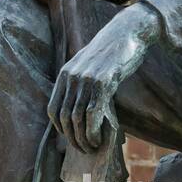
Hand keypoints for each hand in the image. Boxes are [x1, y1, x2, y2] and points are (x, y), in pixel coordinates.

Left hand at [48, 5, 158, 151]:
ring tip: (91, 147)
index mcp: (65, 73)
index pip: (53, 108)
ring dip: (83, 138)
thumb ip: (81, 84)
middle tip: (82, 149)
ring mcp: (87, 80)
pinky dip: (94, 131)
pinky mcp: (103, 82)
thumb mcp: (89, 66)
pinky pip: (93, 113)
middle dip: (72, 138)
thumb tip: (82, 109)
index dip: (59, 128)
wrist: (127, 32)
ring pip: (77, 118)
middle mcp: (72, 77)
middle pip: (65, 117)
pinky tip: (99, 139)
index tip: (69, 137)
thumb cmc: (112, 53)